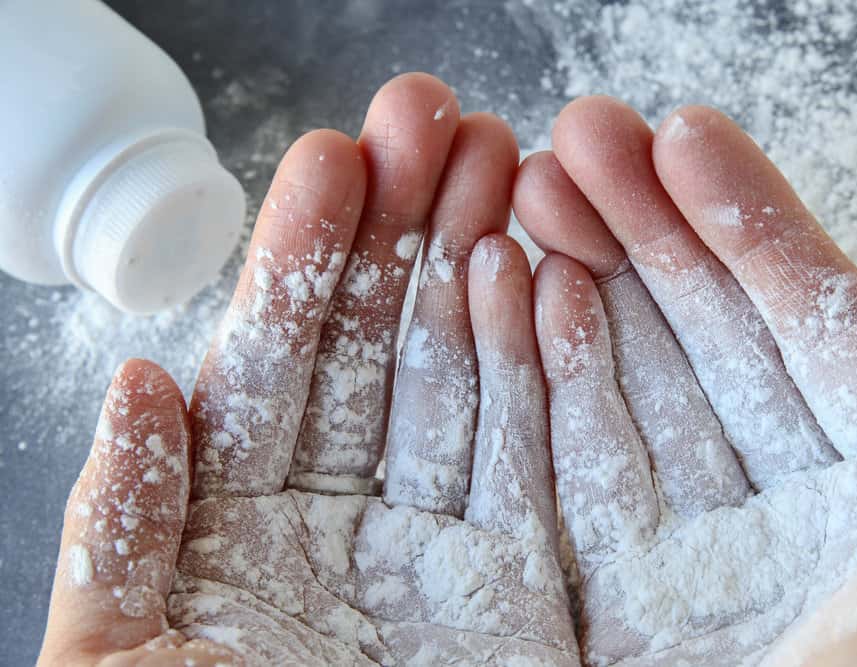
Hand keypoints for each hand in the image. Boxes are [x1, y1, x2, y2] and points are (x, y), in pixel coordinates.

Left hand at [37, 74, 577, 665]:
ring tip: (499, 167)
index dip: (303, 258)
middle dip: (404, 226)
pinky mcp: (525, 591)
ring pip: (464, 378)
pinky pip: (539, 462)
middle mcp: (347, 519)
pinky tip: (543, 280)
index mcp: (239, 526)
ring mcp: (443, 546)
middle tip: (433, 116)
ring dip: (478, 267)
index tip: (332, 158)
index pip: (276, 364)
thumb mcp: (119, 660)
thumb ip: (121, 529)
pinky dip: (544, 370)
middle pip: (381, 346)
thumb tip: (137, 383)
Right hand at [513, 99, 856, 664]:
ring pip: (609, 377)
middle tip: (576, 131)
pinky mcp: (569, 591)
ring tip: (524, 183)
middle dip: (636, 223)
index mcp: (856, 498)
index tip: (680, 134)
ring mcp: (654, 545)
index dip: (742, 225)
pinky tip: (500, 286)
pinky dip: (518, 371)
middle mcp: (751, 508)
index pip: (795, 328)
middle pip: (688, 334)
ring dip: (566, 273)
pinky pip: (542, 461)